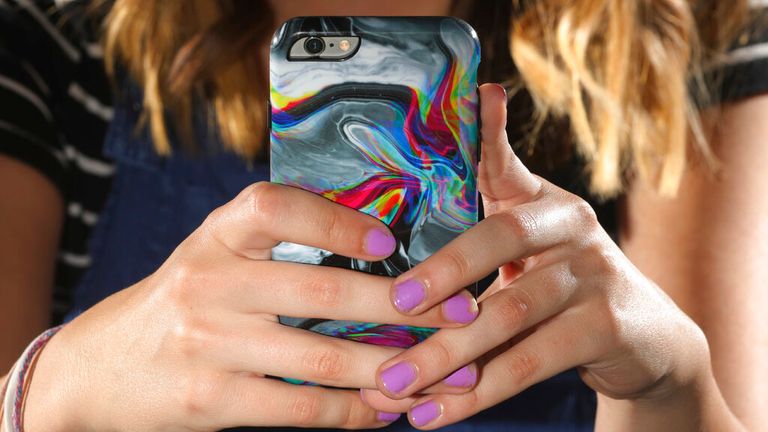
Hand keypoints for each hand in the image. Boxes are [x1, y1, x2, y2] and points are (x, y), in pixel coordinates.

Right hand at [20, 183, 467, 430]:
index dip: (337, 220)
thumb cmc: (186, 301)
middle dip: (405, 307)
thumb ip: (278, 246)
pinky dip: (354, 412)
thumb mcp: (217, 256)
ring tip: (446, 374)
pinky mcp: (211, 400)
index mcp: (218, 235)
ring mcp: (209, 343)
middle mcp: (210, 281)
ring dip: (395, 369)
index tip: (391, 242)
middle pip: (322, 291)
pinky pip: (301, 409)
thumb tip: (382, 248)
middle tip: (463, 315)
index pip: (275, 207)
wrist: (103, 366)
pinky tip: (387, 409)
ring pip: (323, 358)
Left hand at [360, 84, 711, 428]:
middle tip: (391, 306)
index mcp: (540, 203)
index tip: (470, 100)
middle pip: (500, 238)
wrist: (645, 341)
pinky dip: (478, 393)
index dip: (485, 131)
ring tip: (394, 385)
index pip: (505, 161)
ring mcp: (594, 273)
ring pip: (510, 311)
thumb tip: (399, 263)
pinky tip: (434, 415)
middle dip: (441, 273)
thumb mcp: (528, 257)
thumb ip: (477, 243)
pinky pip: (531, 361)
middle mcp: (569, 226)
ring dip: (445, 354)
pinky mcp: (607, 326)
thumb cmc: (563, 290)